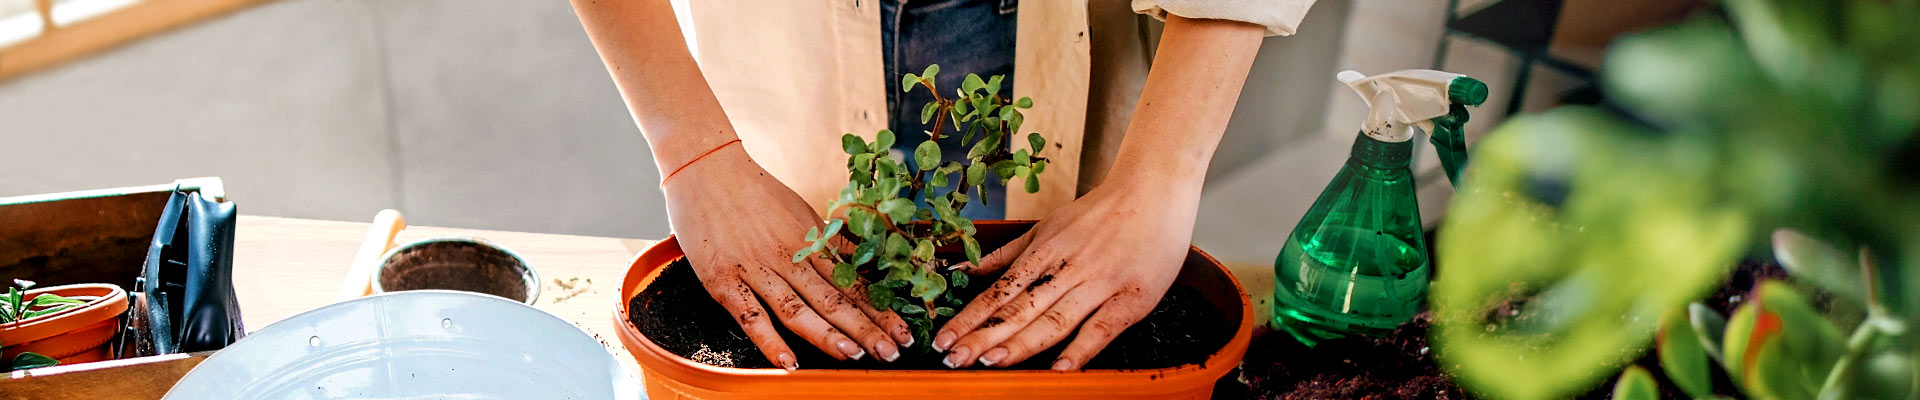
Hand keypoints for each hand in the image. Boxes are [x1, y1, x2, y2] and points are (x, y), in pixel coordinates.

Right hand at [664, 145, 912, 368]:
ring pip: (797, 309)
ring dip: (827, 335)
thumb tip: (863, 262)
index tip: (903, 331)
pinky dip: (768, 340)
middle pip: (833, 300)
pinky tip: (788, 361)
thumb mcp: (802, 213)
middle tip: (892, 352)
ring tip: (853, 356)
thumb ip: (828, 243)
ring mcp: (755, 270)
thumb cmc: (754, 190)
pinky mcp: (724, 280)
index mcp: (810, 242)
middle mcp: (788, 258)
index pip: (852, 283)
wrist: (705, 166)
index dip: (880, 310)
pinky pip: (749, 315)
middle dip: (866, 328)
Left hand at [933, 178, 1201, 369]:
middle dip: (982, 336)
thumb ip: (1006, 253)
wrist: (1155, 187)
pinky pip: (1103, 327)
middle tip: (952, 359)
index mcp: (1044, 252)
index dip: (969, 318)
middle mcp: (1067, 269)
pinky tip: (1060, 369)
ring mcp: (1100, 283)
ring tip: (989, 363)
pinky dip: (1081, 349)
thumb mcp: (1047, 226)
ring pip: (1054, 319)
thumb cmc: (1100, 211)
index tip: (942, 339)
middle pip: (1019, 309)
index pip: (998, 292)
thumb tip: (960, 270)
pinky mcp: (1133, 298)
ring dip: (1020, 344)